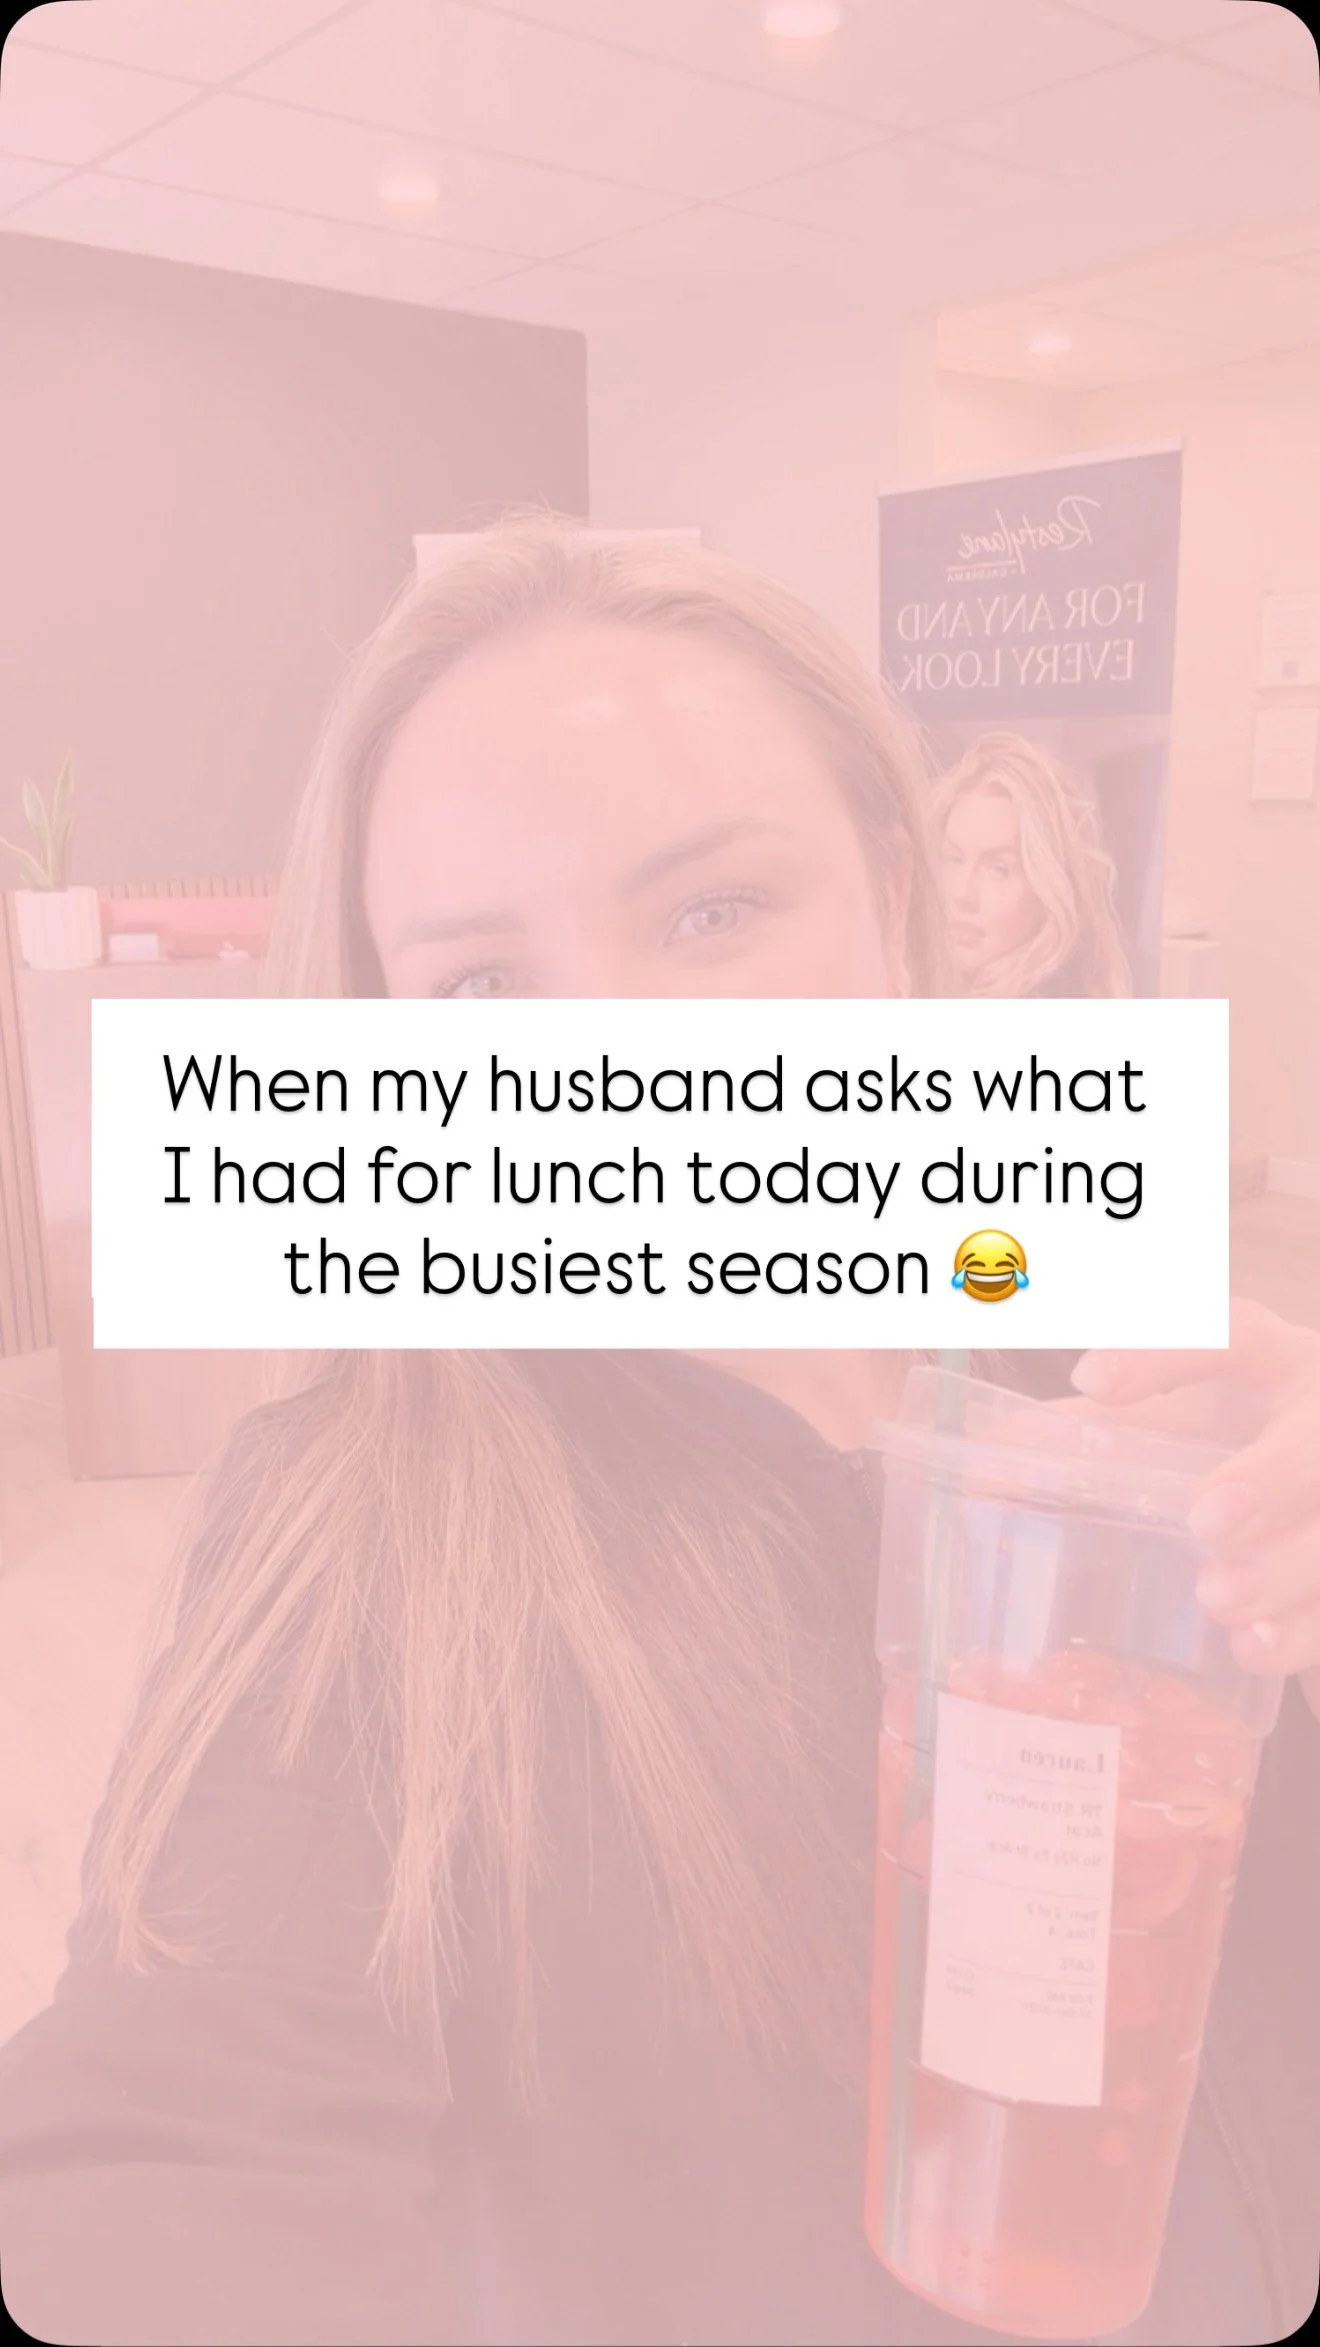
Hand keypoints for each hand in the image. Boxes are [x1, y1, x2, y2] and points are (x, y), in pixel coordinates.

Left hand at [1072, 1299, 1319, 1700]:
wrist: (1318, 1490)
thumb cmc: (1238, 1442)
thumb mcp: (1179, 1426)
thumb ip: (1093, 1436)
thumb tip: (980, 1471)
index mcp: (1267, 1364)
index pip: (1226, 1334)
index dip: (1162, 1354)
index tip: (1088, 1382)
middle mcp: (1317, 1415)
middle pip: (1313, 1437)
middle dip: (1265, 1477)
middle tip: (1204, 1520)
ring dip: (1283, 1566)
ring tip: (1218, 1599)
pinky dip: (1301, 1629)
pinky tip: (1253, 1646)